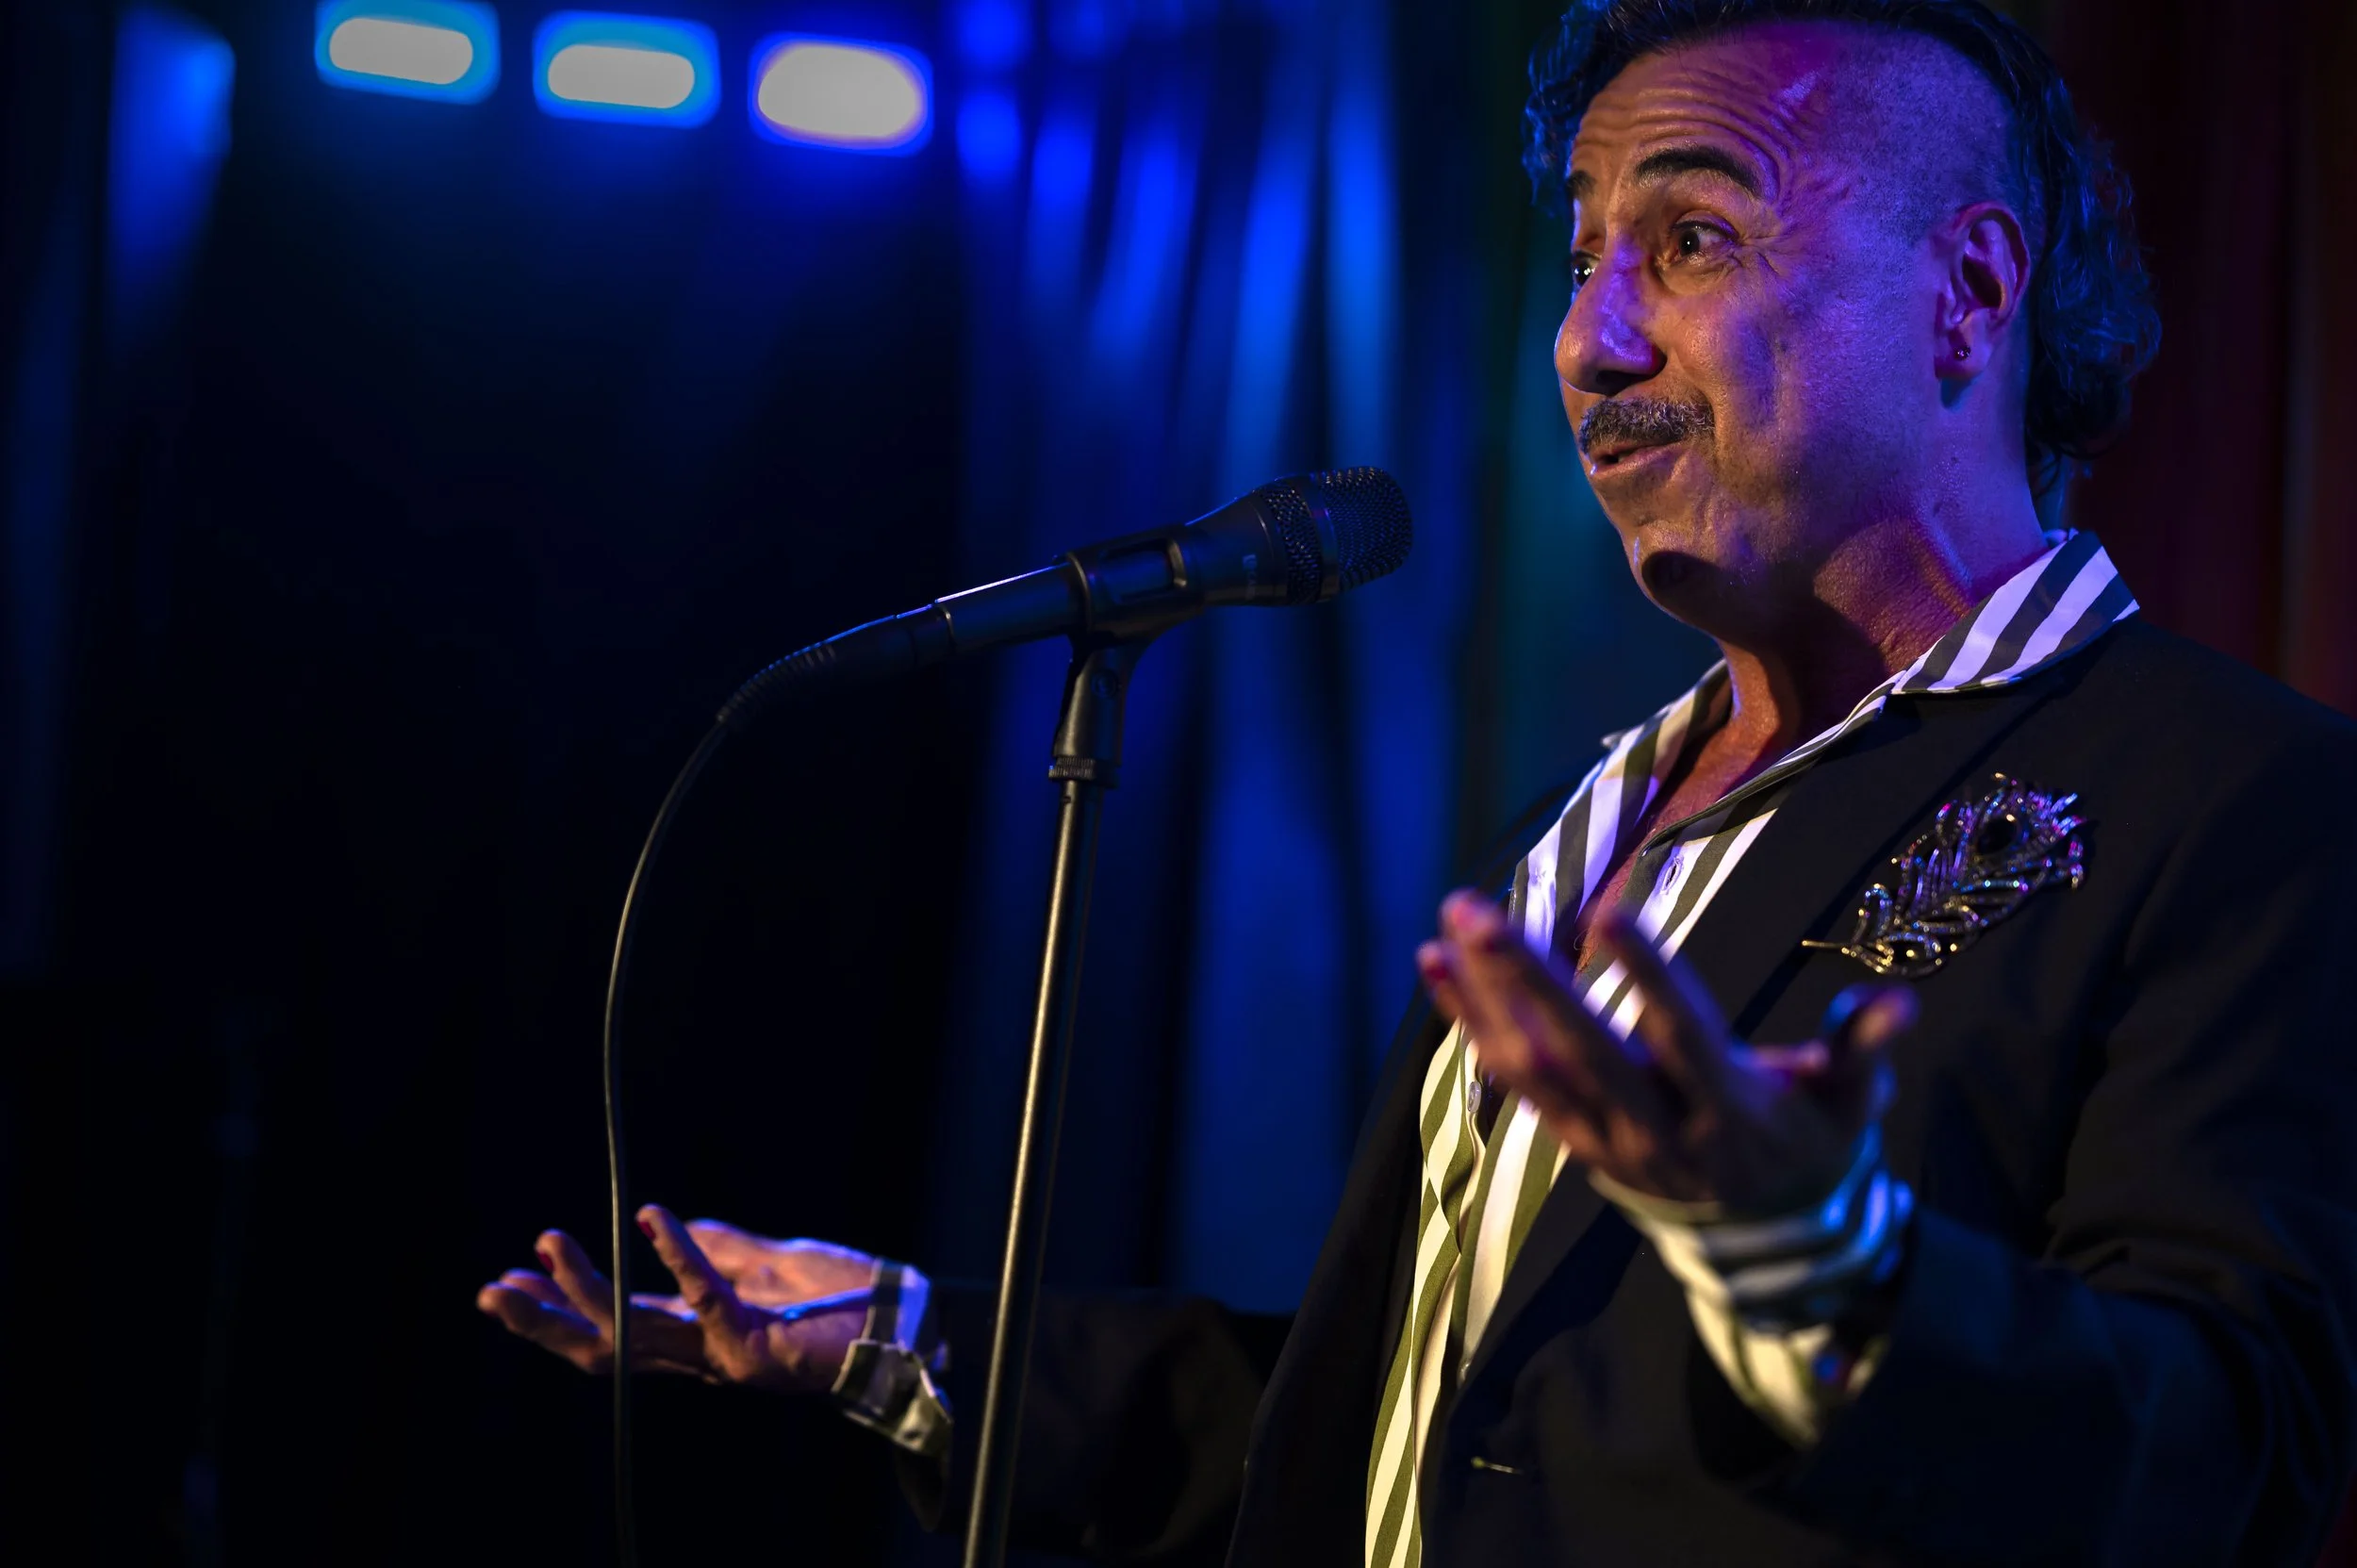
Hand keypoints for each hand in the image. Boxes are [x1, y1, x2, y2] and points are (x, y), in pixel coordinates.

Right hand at [475, 1206, 876, 1393]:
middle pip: (603, 1351)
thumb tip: (671, 1226)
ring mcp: (726, 1355)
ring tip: (549, 1244)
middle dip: (544, 1322)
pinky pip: (707, 1295)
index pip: (610, 1331)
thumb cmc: (845, 1297)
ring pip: (637, 1333)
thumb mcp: (771, 1261)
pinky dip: (679, 1252)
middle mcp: (700, 1355)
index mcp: (695, 1337)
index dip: (556, 1311)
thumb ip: (721, 1249)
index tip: (505, 1279)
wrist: (910, 1322)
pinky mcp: (759, 1344)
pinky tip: (653, 1214)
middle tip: (491, 1290)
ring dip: (589, 1286)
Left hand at [1416, 890, 1914, 1213]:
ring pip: (1533, 1066)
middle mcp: (1657, 1129)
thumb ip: (1863, 1052)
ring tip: (1455, 916)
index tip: (1610, 911)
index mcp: (1729, 1110)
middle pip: (1583, 1051)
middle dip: (1528, 981)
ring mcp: (1605, 1140)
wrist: (1766, 1241)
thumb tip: (1901, 1006)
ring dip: (1485, 993)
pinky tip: (1437, 964)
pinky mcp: (1572, 1142)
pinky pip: (1511, 1079)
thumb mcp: (1850, 1104)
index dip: (1648, 977)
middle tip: (1481, 911)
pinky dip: (1470, 1023)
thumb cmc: (1811, 1141)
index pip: (1683, 1036)